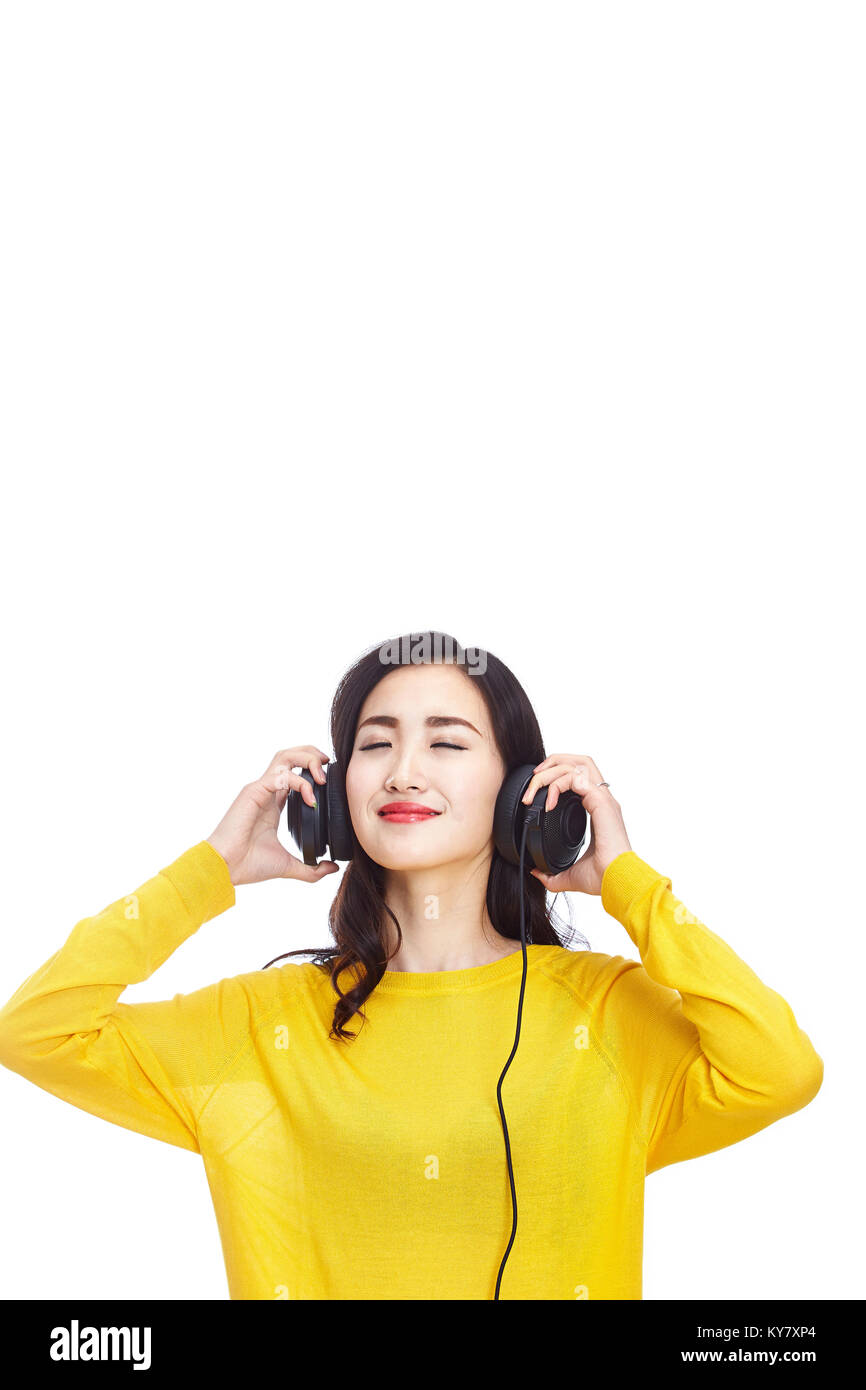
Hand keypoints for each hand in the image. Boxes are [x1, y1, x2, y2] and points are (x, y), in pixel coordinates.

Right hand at [206, 746, 340, 886]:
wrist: (225, 869)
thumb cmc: (248, 864)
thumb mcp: (287, 865)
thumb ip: (311, 868)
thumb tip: (333, 868)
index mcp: (273, 803)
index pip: (294, 773)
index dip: (312, 770)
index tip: (329, 781)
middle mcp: (267, 791)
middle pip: (290, 756)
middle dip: (311, 753)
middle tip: (328, 764)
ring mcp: (260, 789)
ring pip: (285, 757)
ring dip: (307, 758)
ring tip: (322, 775)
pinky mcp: (254, 792)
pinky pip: (281, 775)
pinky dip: (300, 782)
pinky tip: (310, 798)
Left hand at [522, 752, 632, 895]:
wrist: (617, 881)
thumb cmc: (603, 877)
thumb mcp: (572, 874)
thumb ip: (553, 874)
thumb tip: (538, 874)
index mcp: (598, 809)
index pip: (581, 776)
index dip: (558, 774)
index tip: (538, 788)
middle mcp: (602, 799)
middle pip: (580, 761)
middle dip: (554, 761)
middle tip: (535, 776)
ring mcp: (603, 799)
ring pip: (578, 764)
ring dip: (552, 770)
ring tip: (536, 784)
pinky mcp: (601, 802)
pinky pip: (576, 779)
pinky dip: (557, 785)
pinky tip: (548, 803)